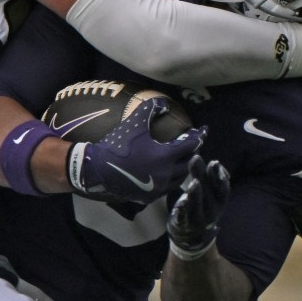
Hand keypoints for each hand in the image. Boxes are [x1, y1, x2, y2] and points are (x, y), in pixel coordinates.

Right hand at [67, 97, 203, 202]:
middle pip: (189, 164)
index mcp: (166, 156)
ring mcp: (158, 188)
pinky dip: (170, 180)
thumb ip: (151, 109)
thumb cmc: (119, 145)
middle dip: (193, 154)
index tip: (202, 131)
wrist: (98, 169)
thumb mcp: (135, 123)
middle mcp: (166, 175)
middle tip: (192, 145)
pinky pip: (167, 188)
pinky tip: (166, 174)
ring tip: (182, 160)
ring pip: (180, 179)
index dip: (197, 137)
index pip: (190, 145)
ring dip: (183, 168)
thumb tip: (163, 103)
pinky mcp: (149, 197)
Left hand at [167, 155, 229, 259]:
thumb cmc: (200, 206)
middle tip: (197, 159)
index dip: (219, 176)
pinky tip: (180, 204)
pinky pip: (183, 217)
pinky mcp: (185, 224)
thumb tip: (201, 155)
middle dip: (204, 177)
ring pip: (197, 206)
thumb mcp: (207, 192)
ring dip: (196, 194)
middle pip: (209, 193)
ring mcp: (198, 219)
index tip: (215, 162)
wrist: (192, 235)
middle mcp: (212, 211)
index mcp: (219, 202)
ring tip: (194, 183)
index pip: (222, 188)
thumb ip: (205, 176)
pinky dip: (182, 211)